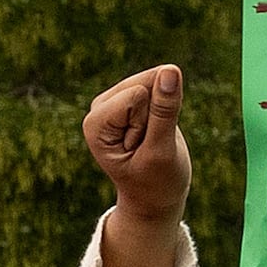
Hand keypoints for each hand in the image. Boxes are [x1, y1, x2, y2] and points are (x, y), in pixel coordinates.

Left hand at [82, 64, 190, 266]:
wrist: (154, 197)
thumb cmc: (157, 182)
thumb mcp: (161, 151)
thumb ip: (165, 111)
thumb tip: (170, 70)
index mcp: (96, 122)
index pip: (137, 96)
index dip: (150, 123)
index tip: (142, 148)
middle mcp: (100, 107)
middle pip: (147, 82)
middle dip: (157, 114)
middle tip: (150, 143)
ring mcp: (116, 100)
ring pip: (157, 80)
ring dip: (163, 112)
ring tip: (152, 138)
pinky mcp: (134, 96)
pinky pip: (164, 84)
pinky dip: (168, 108)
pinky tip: (156, 130)